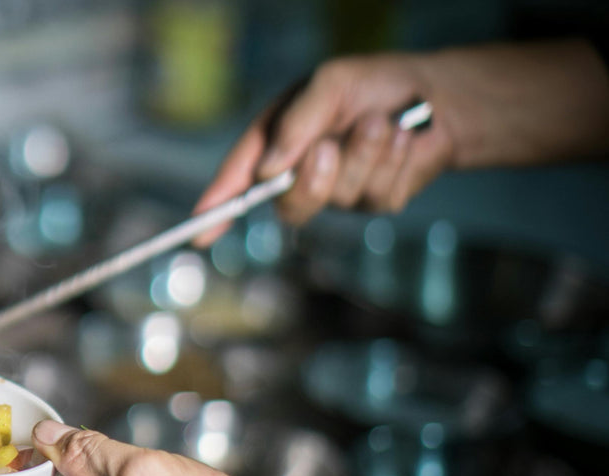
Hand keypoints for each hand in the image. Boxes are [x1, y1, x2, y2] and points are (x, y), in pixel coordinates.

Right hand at [193, 53, 454, 237]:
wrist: (435, 95)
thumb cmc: (374, 84)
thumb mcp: (331, 83)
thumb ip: (298, 122)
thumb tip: (269, 169)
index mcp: (278, 140)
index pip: (240, 177)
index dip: (219, 205)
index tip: (200, 231)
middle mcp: (302, 171)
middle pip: (288, 204)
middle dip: (310, 180)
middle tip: (328, 147)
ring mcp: (339, 191)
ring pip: (340, 197)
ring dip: (364, 155)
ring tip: (384, 122)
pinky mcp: (375, 201)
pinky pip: (378, 196)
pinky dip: (394, 162)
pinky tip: (404, 139)